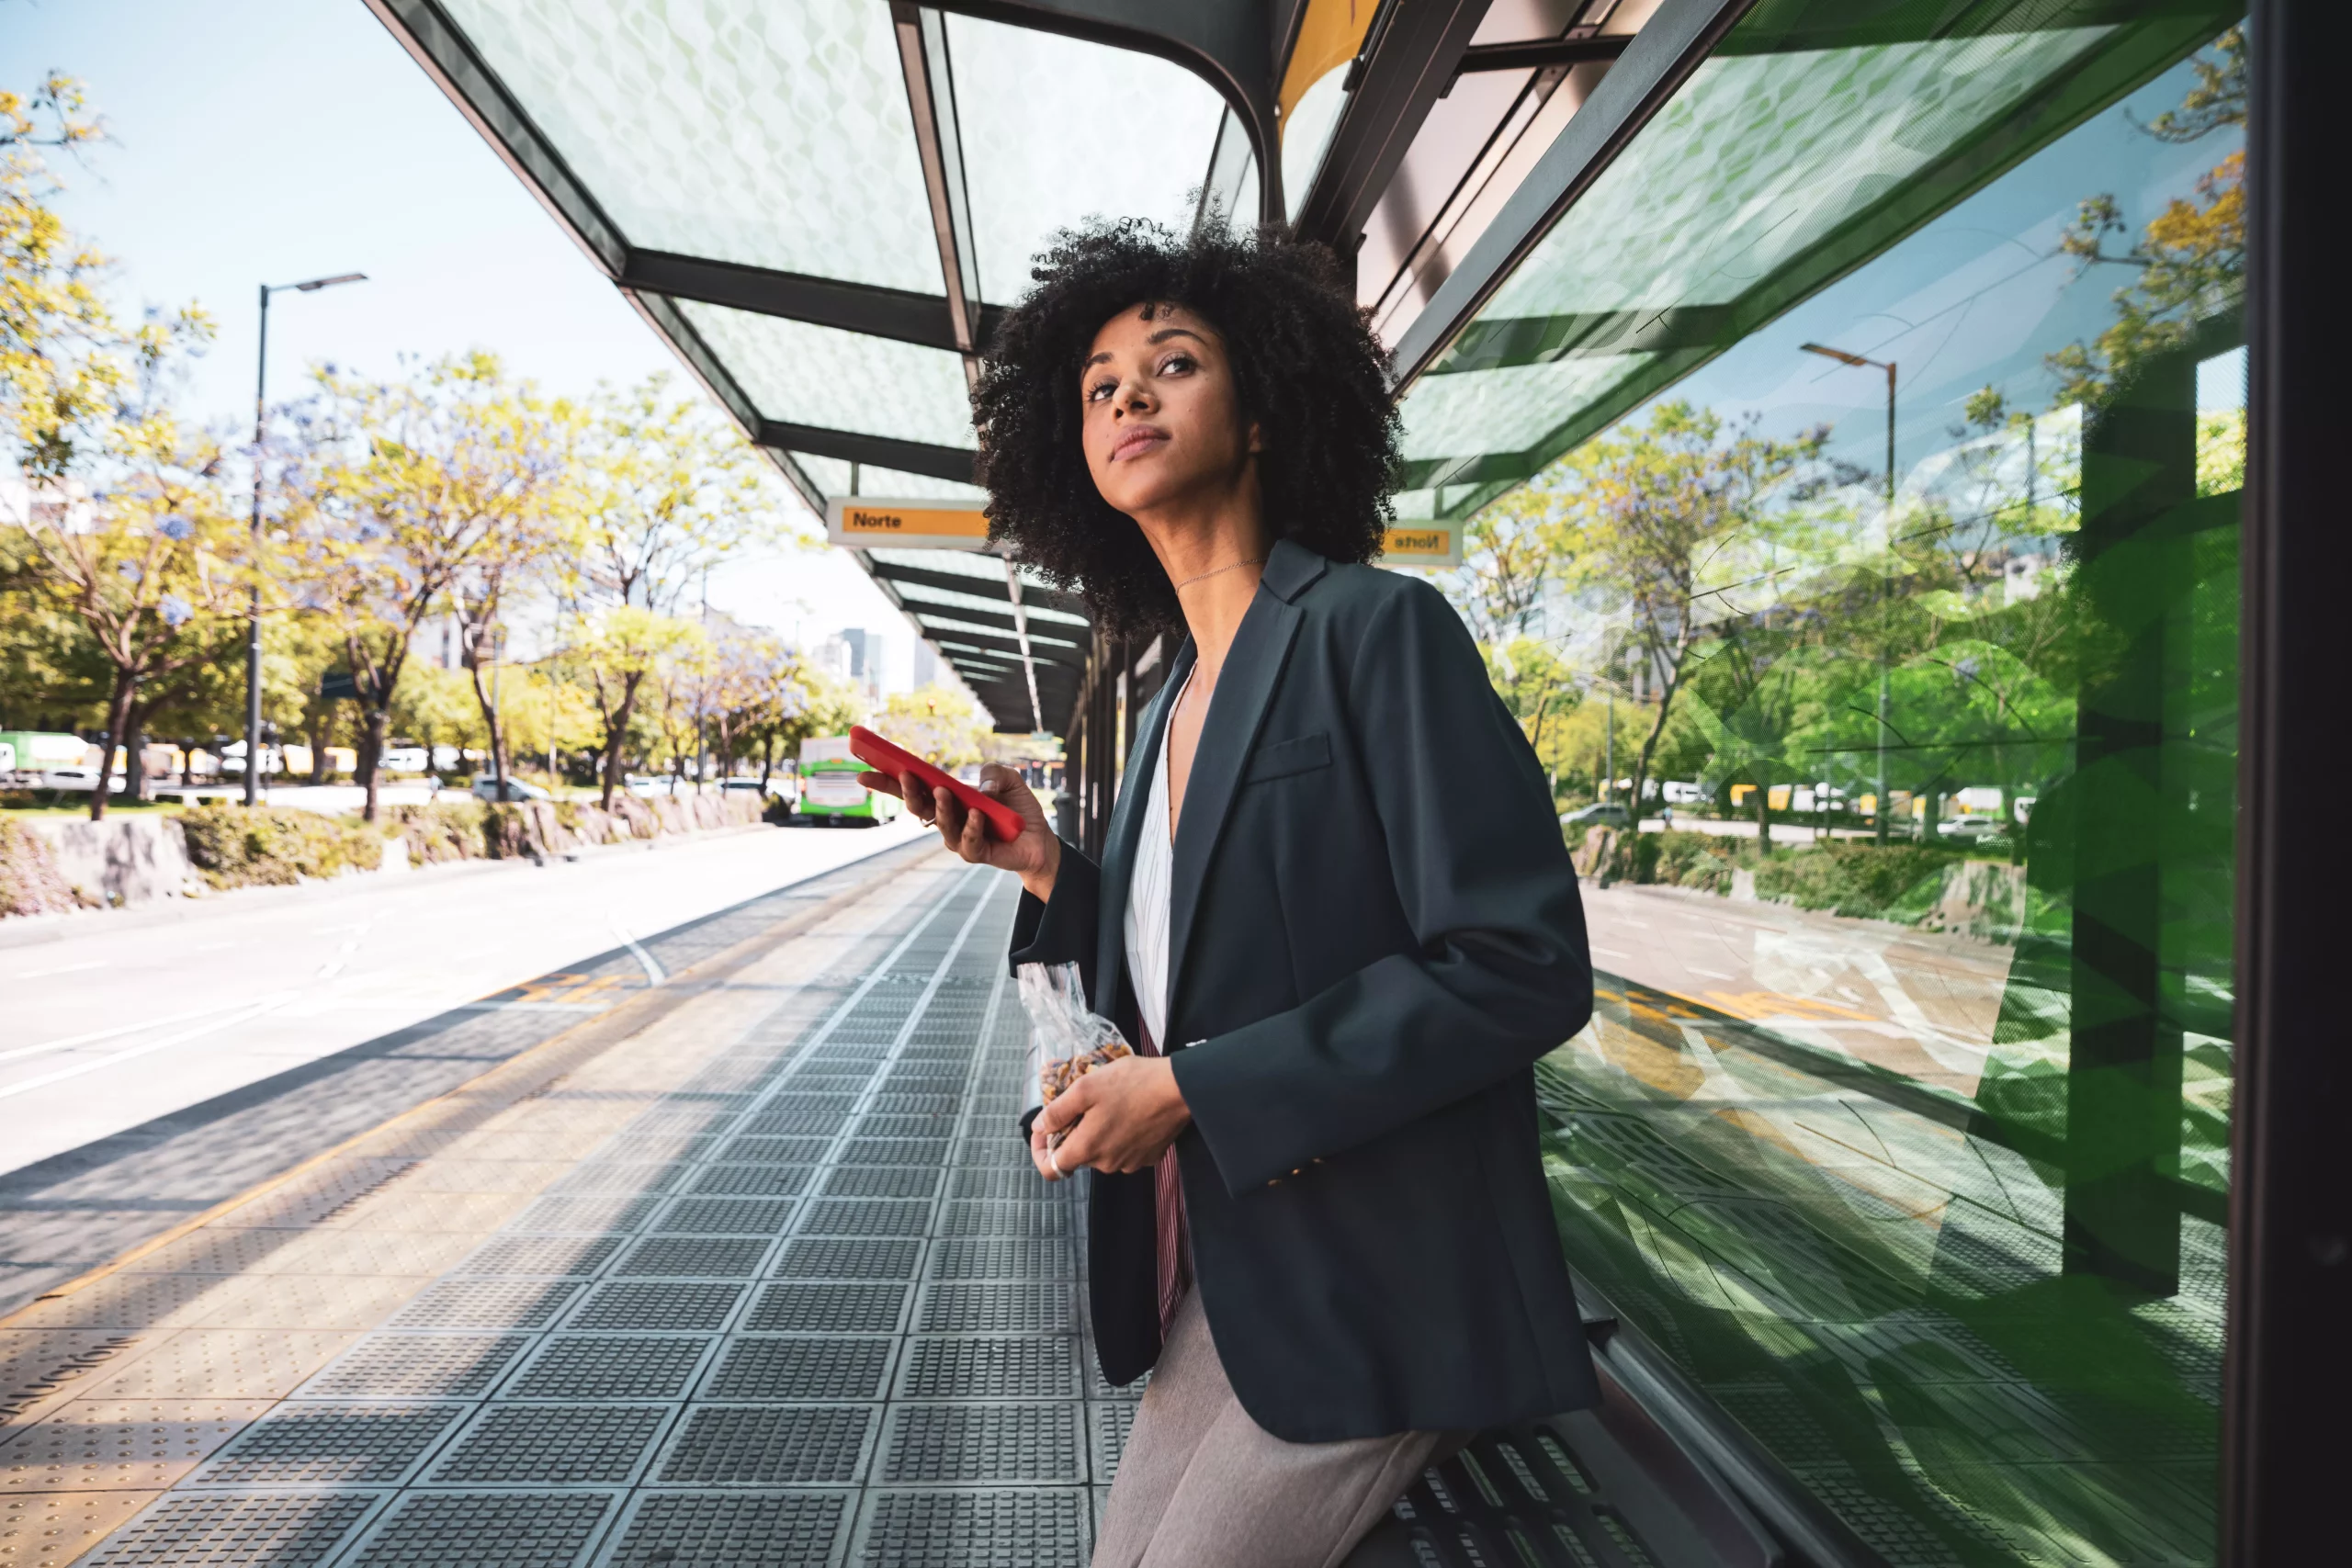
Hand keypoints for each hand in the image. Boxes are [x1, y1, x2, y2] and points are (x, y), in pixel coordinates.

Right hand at [863, 762, 1059, 900]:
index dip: (886, 781)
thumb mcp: (1009, 779)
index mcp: (946, 798)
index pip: (911, 789)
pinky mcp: (977, 853)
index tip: (862, 772)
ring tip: (942, 790)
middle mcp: (947, 819)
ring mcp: (959, 838)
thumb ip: (993, 773)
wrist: (1039, 839)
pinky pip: (968, 842)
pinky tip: (978, 814)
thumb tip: (980, 789)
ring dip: (940, 807)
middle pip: (918, 807)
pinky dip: (972, 827)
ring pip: (941, 825)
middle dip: (907, 791)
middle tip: (904, 774)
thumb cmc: (1017, 808)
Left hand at [1030, 1056, 1189, 1179]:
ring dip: (1098, 1132)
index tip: (1043, 1132)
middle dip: (1074, 1132)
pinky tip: (1130, 1112)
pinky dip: (1120, 1135)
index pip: (1051, 1169)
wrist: (1180, 1089)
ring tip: (1110, 1103)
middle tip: (1083, 1103)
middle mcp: (1107, 1163)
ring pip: (1102, 1152)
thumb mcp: (1085, 1087)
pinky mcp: (1149, 1157)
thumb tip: (1039, 1127)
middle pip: (1078, 1155)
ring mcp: (1130, 1163)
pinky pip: (1124, 1150)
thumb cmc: (1132, 1083)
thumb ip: (1057, 1111)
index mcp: (1088, 1148)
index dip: (1040, 1152)